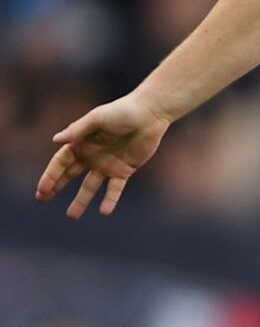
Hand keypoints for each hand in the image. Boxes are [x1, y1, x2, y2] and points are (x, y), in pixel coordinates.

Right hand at [35, 94, 171, 218]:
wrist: (151, 113)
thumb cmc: (122, 111)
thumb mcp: (97, 118)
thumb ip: (78, 129)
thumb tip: (55, 140)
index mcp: (82, 143)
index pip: (60, 162)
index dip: (50, 175)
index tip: (42, 189)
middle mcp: (92, 155)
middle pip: (69, 175)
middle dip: (55, 187)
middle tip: (42, 199)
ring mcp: (108, 164)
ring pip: (90, 186)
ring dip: (81, 200)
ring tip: (72, 215)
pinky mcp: (125, 169)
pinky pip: (115, 188)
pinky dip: (110, 200)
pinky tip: (104, 211)